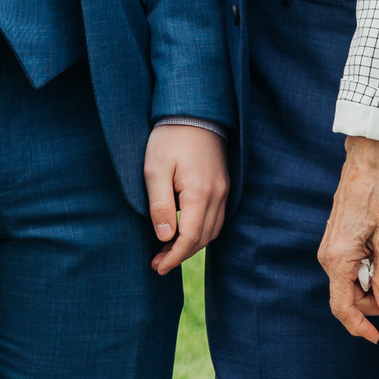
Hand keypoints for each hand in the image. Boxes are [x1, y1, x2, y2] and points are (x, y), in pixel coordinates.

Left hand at [143, 122, 228, 275]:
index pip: (191, 237)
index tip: (158, 267)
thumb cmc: (170, 138)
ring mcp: (223, 190)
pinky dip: (202, 232)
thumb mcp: (155, 169)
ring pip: (212, 230)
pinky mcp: (222, 184)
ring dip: (192, 245)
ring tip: (167, 252)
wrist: (194, 111)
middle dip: (181, 255)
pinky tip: (186, 233)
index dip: (175, 256)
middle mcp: (218, 195)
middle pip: (204, 238)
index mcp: (200, 193)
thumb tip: (165, 237)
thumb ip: (160, 205)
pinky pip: (217, 218)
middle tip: (158, 264)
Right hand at [320, 136, 378, 342]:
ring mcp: (334, 250)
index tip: (376, 337)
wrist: (367, 165)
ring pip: (357, 281)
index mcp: (338, 260)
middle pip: (353, 297)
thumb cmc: (377, 196)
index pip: (342, 306)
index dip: (358, 326)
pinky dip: (377, 266)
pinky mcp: (340, 243)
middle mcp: (330, 257)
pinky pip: (357, 266)